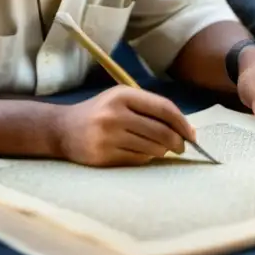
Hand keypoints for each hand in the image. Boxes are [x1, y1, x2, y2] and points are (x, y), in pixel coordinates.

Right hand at [55, 85, 195, 166]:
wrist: (62, 129)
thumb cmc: (99, 112)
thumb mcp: (121, 99)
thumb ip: (150, 108)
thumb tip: (185, 129)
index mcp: (123, 95)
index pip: (163, 108)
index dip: (182, 122)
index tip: (192, 134)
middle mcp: (115, 114)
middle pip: (161, 131)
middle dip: (178, 141)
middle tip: (182, 147)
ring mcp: (108, 136)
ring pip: (152, 148)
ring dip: (162, 151)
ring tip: (161, 148)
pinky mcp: (103, 156)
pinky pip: (138, 159)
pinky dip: (146, 157)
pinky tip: (143, 153)